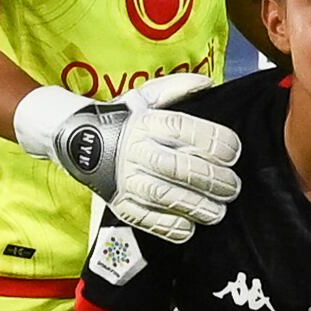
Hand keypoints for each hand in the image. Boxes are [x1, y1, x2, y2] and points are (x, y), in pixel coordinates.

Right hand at [13, 73, 241, 243]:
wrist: (77, 141)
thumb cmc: (124, 120)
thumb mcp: (145, 98)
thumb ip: (177, 88)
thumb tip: (208, 83)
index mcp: (145, 123)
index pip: (183, 129)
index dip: (214, 142)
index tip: (233, 153)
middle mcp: (135, 151)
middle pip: (179, 167)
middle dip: (212, 180)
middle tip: (232, 187)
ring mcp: (125, 180)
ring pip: (165, 196)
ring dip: (197, 206)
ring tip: (218, 211)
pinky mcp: (119, 203)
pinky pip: (146, 219)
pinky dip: (170, 226)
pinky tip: (190, 227)